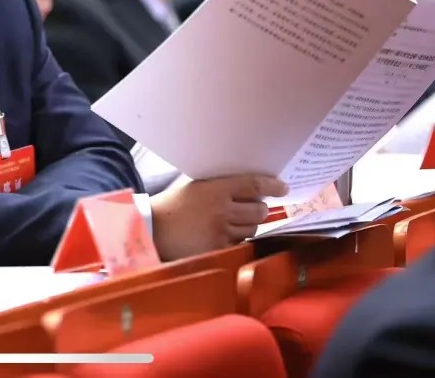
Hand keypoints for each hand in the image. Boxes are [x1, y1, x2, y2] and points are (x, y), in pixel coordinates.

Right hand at [150, 175, 286, 260]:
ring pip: (252, 228)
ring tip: (236, 221)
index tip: (282, 187)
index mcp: (216, 189)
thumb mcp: (194, 186)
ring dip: (249, 224)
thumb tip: (248, 186)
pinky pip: (240, 244)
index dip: (272, 186)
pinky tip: (226, 235)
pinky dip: (237, 239)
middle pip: (259, 210)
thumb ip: (220, 185)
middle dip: (260, 208)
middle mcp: (221, 210)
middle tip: (255, 207)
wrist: (152, 229)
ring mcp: (221, 232)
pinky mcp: (218, 249)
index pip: (254, 185)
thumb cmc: (172, 204)